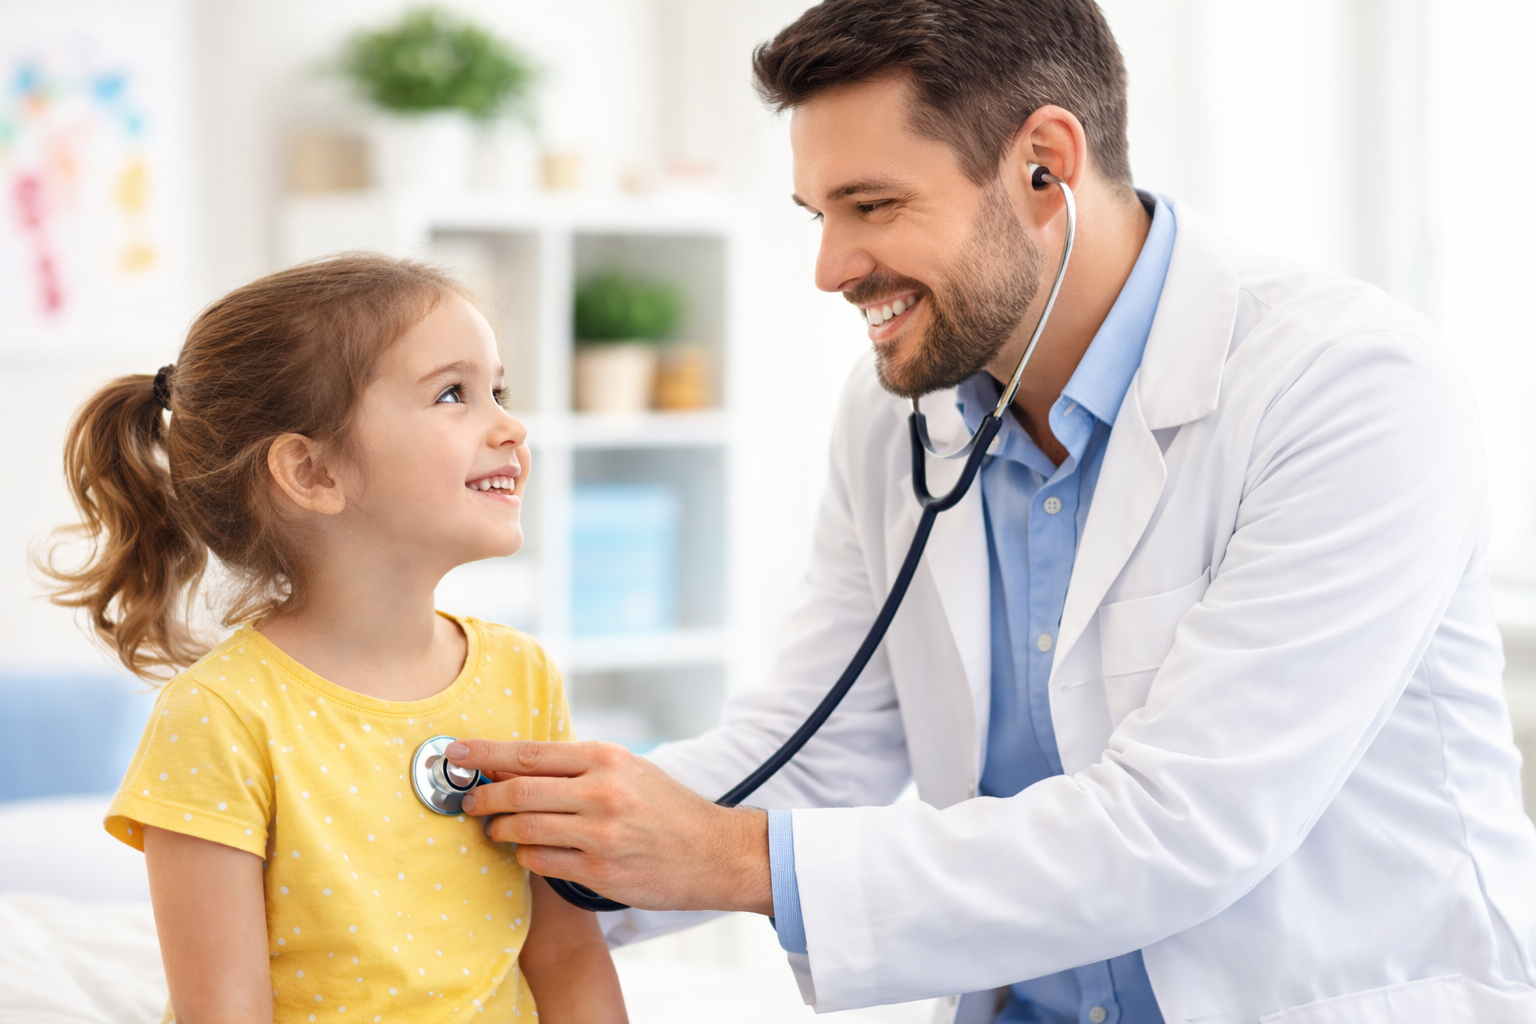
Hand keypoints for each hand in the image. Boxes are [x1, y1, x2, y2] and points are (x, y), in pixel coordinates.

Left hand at [449, 739, 772, 914]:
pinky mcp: (599, 873)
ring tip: (494, 828)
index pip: (529, 753)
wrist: (714, 852)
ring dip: (499, 830)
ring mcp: (600, 835)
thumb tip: (518, 761)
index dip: (484, 753)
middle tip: (468, 799)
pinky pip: (541, 862)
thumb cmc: (667, 808)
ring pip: (523, 829)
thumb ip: (579, 765)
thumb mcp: (629, 769)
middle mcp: (601, 793)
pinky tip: (527, 851)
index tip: (454, 752)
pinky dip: (525, 856)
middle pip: (517, 791)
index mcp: (606, 758)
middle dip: (481, 795)